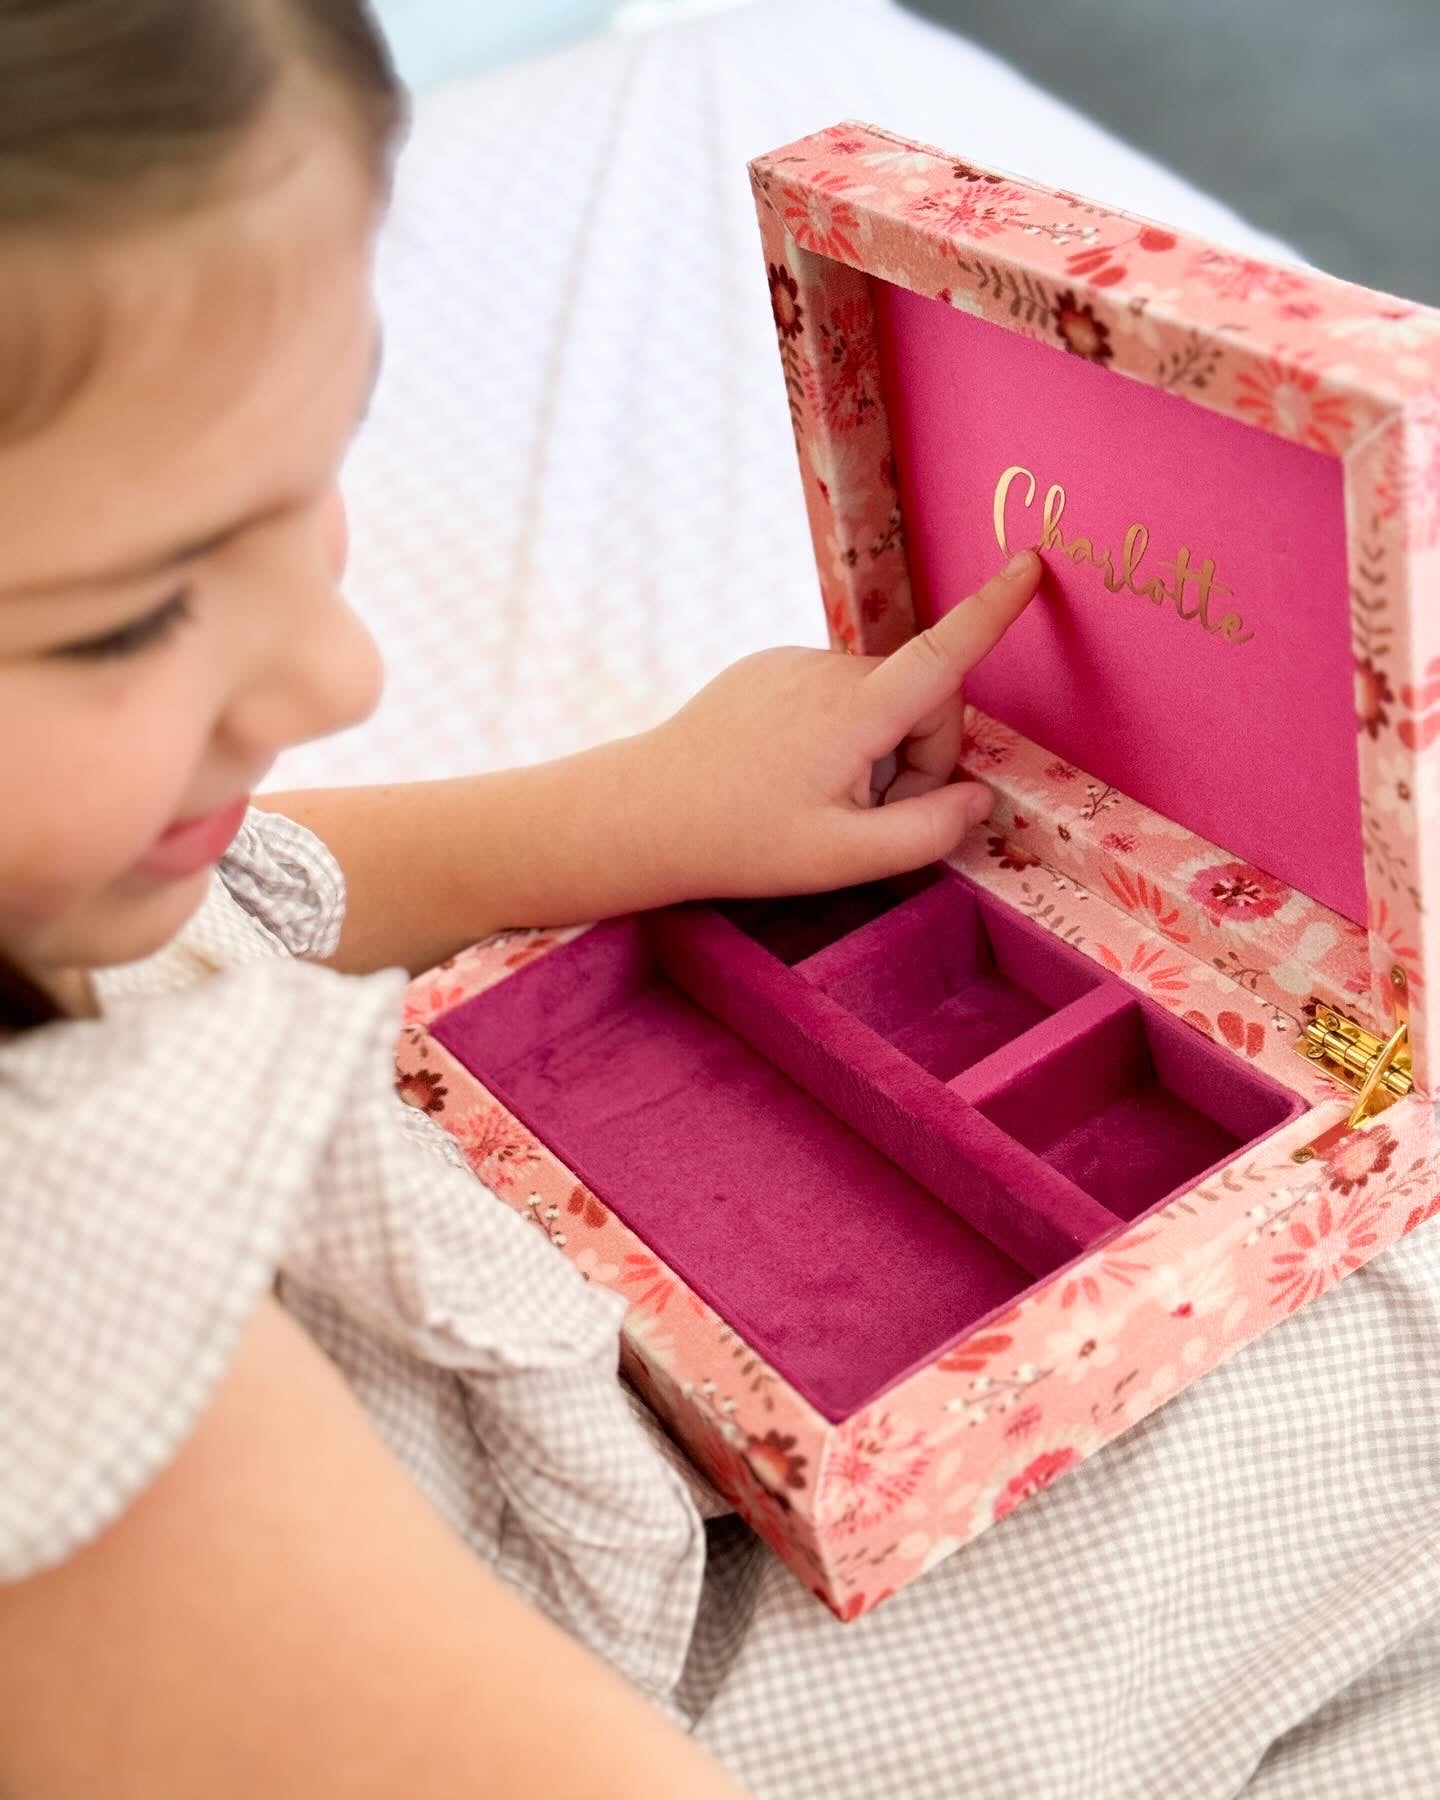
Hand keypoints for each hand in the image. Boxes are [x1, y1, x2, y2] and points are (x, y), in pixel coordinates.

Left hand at [638, 548, 1042, 898]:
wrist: (640, 814)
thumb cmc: (739, 841)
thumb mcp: (843, 858)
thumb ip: (927, 832)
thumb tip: (977, 799)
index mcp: (852, 712)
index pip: (941, 655)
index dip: (992, 612)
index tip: (1029, 565)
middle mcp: (825, 671)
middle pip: (921, 703)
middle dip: (916, 759)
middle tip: (866, 818)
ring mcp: (791, 663)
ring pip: (879, 702)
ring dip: (875, 751)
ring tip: (818, 802)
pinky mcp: (767, 669)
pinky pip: (834, 697)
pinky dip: (837, 736)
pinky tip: (786, 776)